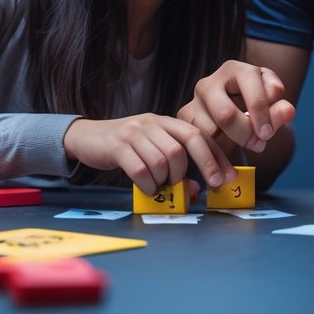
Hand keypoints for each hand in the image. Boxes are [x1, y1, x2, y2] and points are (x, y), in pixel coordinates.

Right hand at [63, 114, 236, 195]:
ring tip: (159, 186)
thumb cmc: (127, 148)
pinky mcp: (117, 146)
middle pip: (182, 148)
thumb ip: (174, 165)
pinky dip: (147, 185)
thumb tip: (195, 191)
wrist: (87, 137)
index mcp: (166, 122)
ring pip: (162, 160)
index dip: (215, 157)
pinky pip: (140, 169)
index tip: (226, 178)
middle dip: (191, 171)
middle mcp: (152, 123)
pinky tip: (146, 187)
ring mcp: (134, 132)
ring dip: (165, 181)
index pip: (198, 135)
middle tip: (190, 188)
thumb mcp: (152, 150)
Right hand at [178, 60, 296, 154]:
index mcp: (234, 69)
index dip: (262, 111)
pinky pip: (198, 145)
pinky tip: (227, 166)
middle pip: (225, 115)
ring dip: (230, 150)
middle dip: (245, 135)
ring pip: (210, 133)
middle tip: (259, 145)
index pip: (250, 85)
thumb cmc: (253, 108)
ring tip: (245, 154)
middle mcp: (209, 83)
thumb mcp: (269, 107)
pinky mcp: (184, 121)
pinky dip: (215, 160)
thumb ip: (278, 110)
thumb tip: (288, 110)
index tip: (269, 133)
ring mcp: (193, 102)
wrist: (231, 116)